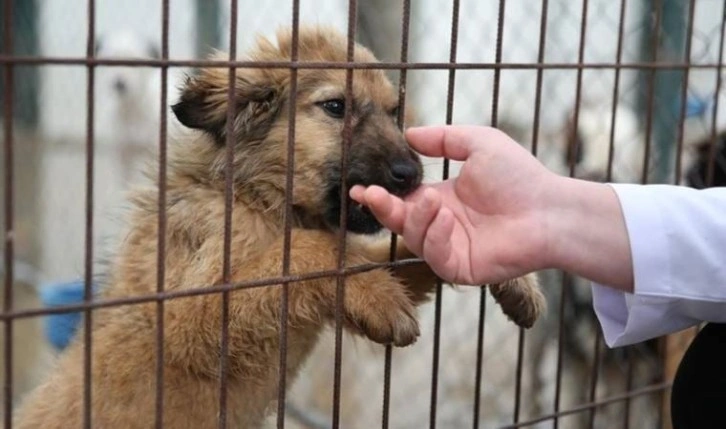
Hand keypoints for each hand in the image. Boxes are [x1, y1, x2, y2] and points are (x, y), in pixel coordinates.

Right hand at [350, 125, 633, 291]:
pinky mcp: (460, 267)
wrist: (550, 210)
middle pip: (399, 221)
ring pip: (414, 238)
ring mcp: (450, 247)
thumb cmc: (520, 176)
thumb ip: (443, 138)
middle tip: (369, 194)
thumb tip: (409, 133)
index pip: (402, 199)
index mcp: (441, 200)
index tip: (360, 186)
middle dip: (382, 209)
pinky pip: (434, 257)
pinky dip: (434, 238)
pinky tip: (448, 219)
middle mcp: (441, 225)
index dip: (380, 195)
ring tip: (433, 202)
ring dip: (416, 220)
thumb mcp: (478, 143)